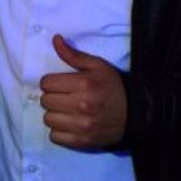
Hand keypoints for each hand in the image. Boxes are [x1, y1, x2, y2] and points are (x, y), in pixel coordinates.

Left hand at [39, 34, 126, 148]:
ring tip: (67, 111)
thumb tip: (55, 39)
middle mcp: (81, 106)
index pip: (46, 83)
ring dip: (55, 114)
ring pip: (48, 119)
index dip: (51, 82)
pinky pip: (55, 137)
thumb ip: (73, 55)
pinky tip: (70, 124)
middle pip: (45, 101)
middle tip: (65, 97)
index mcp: (84, 84)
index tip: (60, 84)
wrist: (135, 114)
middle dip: (52, 97)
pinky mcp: (82, 141)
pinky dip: (59, 131)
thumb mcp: (97, 66)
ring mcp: (82, 126)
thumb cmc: (112, 87)